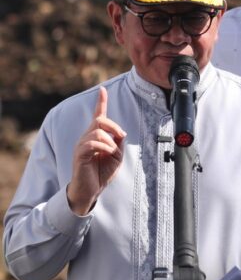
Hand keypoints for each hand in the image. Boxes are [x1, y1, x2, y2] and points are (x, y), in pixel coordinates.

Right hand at [67, 87, 125, 214]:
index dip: (101, 102)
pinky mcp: (80, 154)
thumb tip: (120, 133)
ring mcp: (82, 145)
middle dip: (114, 126)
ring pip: (97, 132)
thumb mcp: (116, 156)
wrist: (91, 189)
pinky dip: (104, 147)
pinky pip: (92, 143)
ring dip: (110, 141)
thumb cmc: (102, 172)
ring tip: (112, 152)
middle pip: (100, 120)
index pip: (98, 116)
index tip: (102, 89)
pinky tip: (107, 154)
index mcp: (96, 136)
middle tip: (121, 136)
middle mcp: (86, 137)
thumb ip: (118, 142)